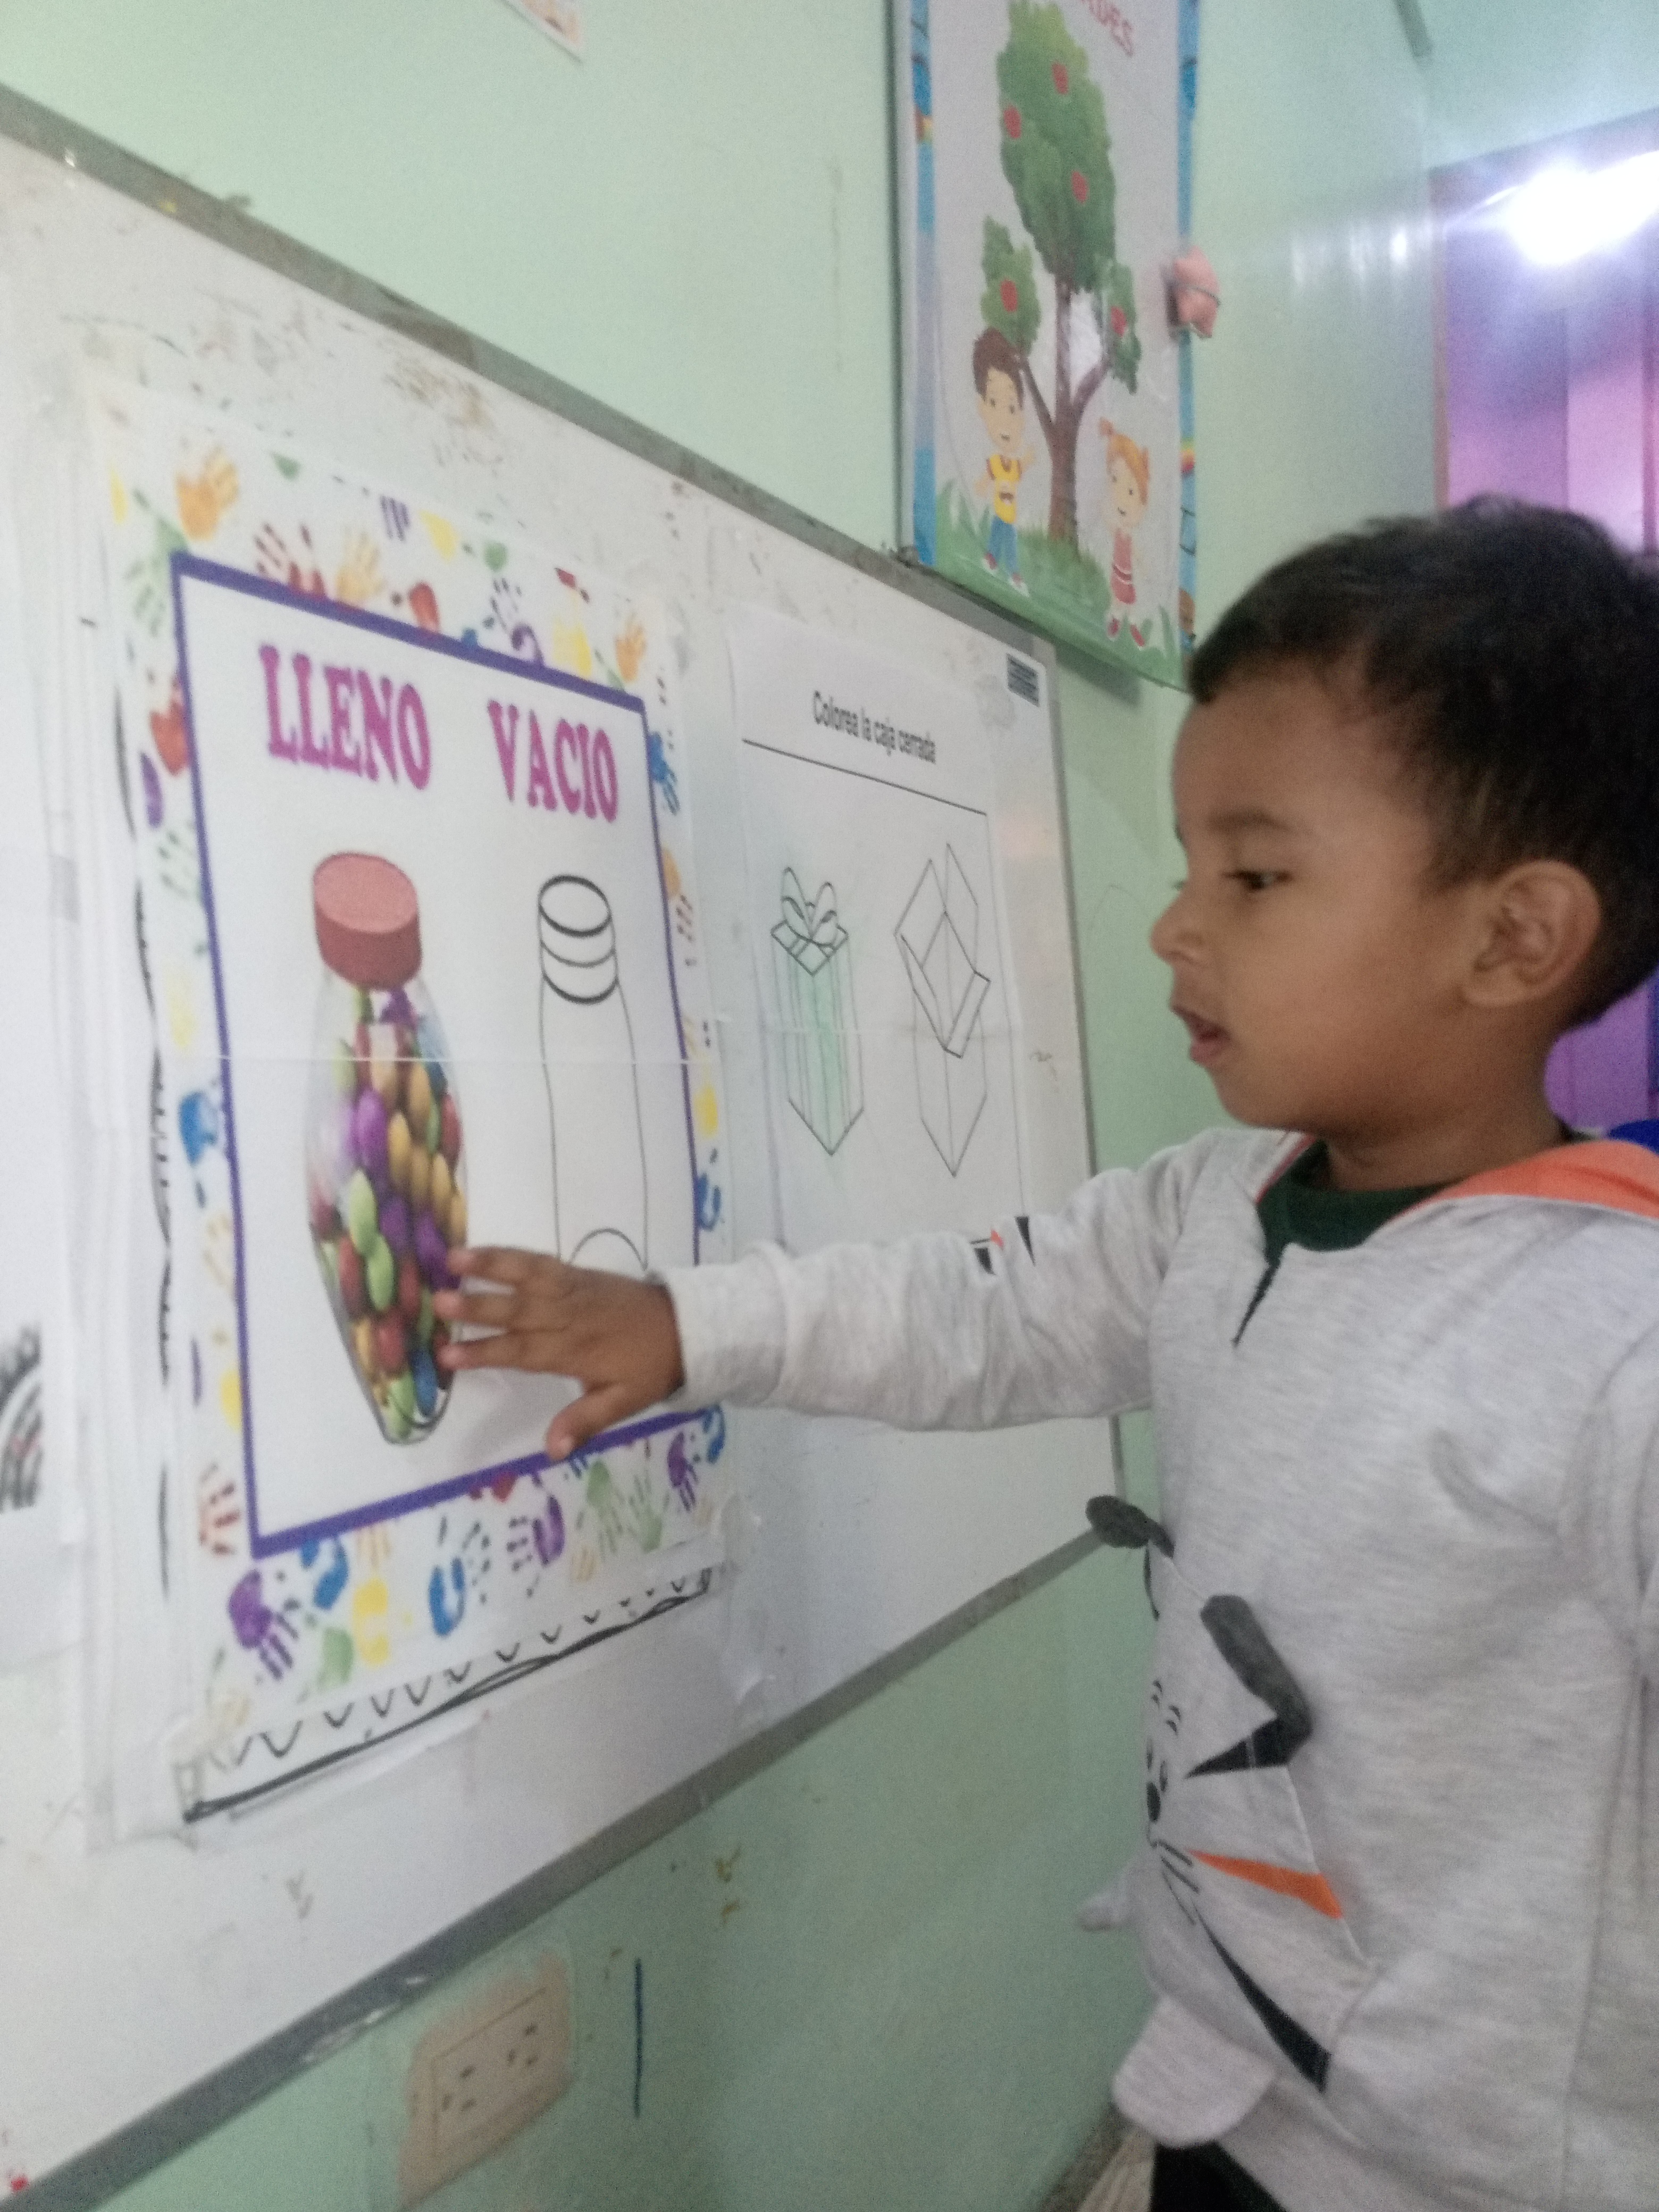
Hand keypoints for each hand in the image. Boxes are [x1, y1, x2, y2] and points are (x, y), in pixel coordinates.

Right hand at [433, 1248, 684, 1459]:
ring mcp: (573, 1290)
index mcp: (577, 1351)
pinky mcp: (578, 1273)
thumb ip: (586, 1421)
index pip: (524, 1353)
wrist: (687, 1326)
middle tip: (441, 1302)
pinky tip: (481, 1251)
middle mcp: (570, 1317)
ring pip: (529, 1276)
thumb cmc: (650, 1368)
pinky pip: (542, 1262)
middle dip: (480, 1308)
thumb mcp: (625, 1402)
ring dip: (491, 1267)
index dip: (486, 1354)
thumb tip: (552, 1450)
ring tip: (454, 1259)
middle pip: (520, 1311)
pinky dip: (511, 1255)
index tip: (448, 1355)